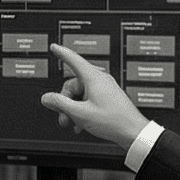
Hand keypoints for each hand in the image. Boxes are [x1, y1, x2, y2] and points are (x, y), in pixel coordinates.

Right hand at [35, 44, 149, 146]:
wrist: (133, 132)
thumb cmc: (112, 121)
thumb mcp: (80, 113)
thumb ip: (60, 104)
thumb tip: (47, 98)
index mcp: (93, 79)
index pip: (74, 60)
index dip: (62, 53)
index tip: (54, 47)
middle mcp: (99, 81)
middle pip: (73, 85)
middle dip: (65, 102)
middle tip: (62, 117)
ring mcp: (104, 89)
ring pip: (80, 95)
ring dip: (73, 110)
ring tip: (72, 124)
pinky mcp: (107, 99)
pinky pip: (88, 101)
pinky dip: (82, 111)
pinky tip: (80, 124)